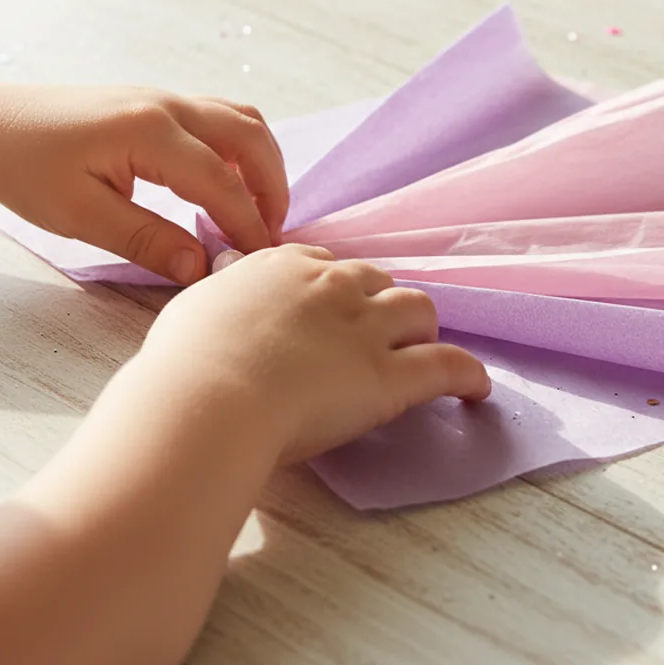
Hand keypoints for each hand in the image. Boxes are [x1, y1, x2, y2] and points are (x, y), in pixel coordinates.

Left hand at [0, 83, 287, 283]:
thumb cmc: (24, 170)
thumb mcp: (81, 217)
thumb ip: (147, 241)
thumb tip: (200, 267)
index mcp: (149, 132)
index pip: (221, 182)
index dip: (247, 225)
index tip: (259, 260)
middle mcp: (166, 105)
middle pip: (250, 136)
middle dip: (271, 187)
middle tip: (270, 235)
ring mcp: (162, 98)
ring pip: (240, 120)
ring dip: (260, 164)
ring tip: (255, 212)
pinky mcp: (155, 104)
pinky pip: (218, 118)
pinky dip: (238, 151)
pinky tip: (225, 186)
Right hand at [136, 245, 491, 463]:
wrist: (207, 398)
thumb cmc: (186, 361)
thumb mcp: (196, 306)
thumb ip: (224, 291)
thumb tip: (225, 274)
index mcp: (284, 266)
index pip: (324, 266)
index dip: (332, 290)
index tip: (329, 310)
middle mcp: (333, 286)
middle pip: (377, 281)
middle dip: (380, 303)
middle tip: (376, 333)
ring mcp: (366, 328)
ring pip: (419, 309)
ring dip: (422, 328)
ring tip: (423, 350)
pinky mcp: (391, 375)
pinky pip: (447, 366)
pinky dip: (468, 375)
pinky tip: (477, 389)